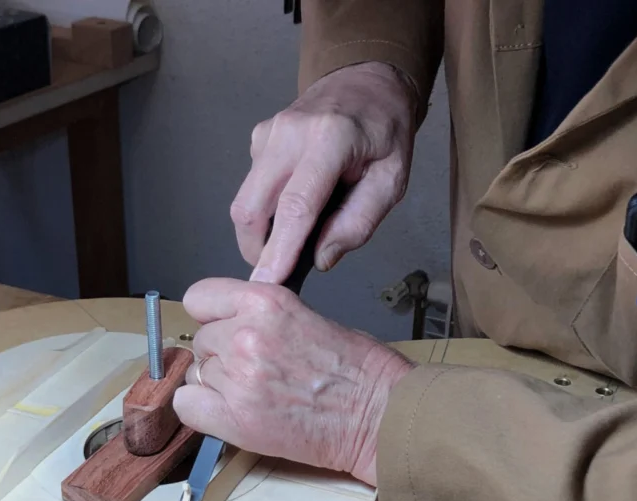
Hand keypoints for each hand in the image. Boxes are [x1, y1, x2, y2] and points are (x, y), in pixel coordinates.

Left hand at [173, 278, 412, 485]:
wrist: (380, 414)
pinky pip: (188, 406)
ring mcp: (238, 379)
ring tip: (257, 394)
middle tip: (258, 370)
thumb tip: (225, 325)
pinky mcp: (237, 419)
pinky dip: (203, 411)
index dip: (212, 315)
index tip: (224, 327)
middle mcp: (245, 336)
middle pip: (201, 341)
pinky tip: (233, 413)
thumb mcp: (304, 315)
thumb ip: (260, 316)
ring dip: (218, 384)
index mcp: (265, 301)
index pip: (199, 298)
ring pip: (197, 375)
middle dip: (221, 353)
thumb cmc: (357, 368)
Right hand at [230, 61, 417, 284]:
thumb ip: (358, 222)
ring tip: (293, 237)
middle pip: (251, 207)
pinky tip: (293, 203)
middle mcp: (289, 133)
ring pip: (245, 201)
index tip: (266, 283)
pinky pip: (251, 187)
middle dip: (257, 250)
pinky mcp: (258, 138)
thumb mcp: (391, 181)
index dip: (278, 250)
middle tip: (280, 271)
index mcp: (330, 140)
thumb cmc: (385, 132)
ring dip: (260, 232)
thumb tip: (321, 258)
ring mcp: (268, 133)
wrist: (367, 81)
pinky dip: (266, 208)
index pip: (295, 206)